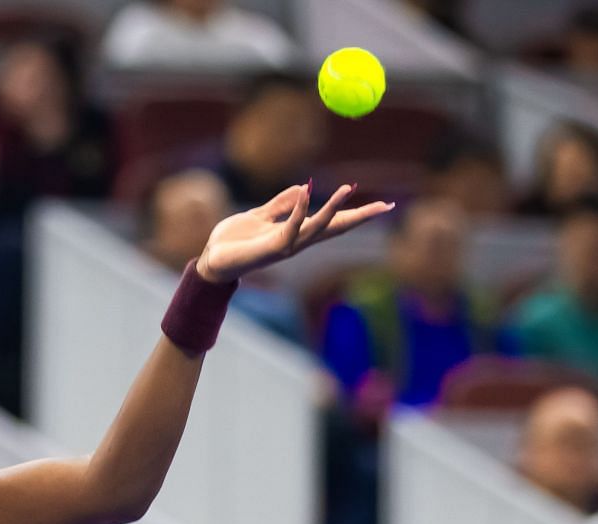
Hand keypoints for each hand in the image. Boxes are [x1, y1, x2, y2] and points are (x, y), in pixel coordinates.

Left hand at [196, 182, 394, 284]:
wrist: (211, 260)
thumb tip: (304, 188)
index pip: (333, 222)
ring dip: (333, 209)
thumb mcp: (260, 215)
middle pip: (335, 228)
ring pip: (317, 228)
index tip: (382, 205)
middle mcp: (297, 242)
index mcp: (296, 233)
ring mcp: (286, 247)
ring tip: (348, 189)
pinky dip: (298, 210)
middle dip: (360, 217)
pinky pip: (290, 227)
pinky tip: (307, 191)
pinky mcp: (271, 248)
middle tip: (386, 206)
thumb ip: (281, 204)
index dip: (355, 213)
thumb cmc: (234, 241)